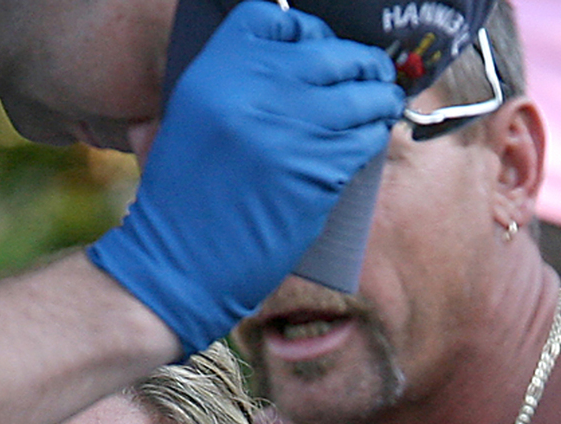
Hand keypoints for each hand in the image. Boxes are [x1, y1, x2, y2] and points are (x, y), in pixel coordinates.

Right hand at [88, 1, 400, 354]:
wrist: (177, 263)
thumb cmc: (181, 201)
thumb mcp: (189, 120)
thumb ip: (233, 85)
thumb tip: (291, 67)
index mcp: (214, 70)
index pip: (275, 18)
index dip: (306, 30)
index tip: (318, 47)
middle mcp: (252, 90)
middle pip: (327, 52)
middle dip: (357, 61)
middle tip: (372, 70)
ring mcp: (288, 129)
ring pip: (357, 94)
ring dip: (377, 96)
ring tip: (384, 100)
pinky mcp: (316, 170)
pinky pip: (363, 137)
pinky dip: (373, 134)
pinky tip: (372, 137)